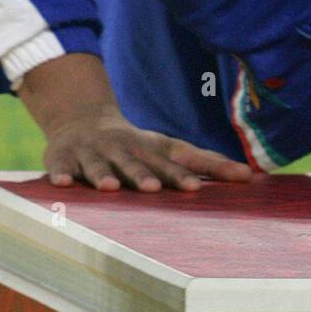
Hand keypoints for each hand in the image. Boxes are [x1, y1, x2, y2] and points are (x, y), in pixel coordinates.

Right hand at [43, 109, 251, 191]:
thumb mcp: (169, 149)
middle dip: (143, 175)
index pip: (170, 163)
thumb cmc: (137, 146)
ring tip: (110, 188)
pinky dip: (60, 175)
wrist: (82, 122)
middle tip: (154, 188)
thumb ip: (206, 162)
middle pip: (134, 164)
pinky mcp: (63, 158)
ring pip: (98, 166)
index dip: (182, 175)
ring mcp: (91, 153)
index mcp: (149, 150)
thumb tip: (250, 176)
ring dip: (104, 176)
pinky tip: (61, 184)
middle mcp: (122, 149)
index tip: (197, 188)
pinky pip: (60, 167)